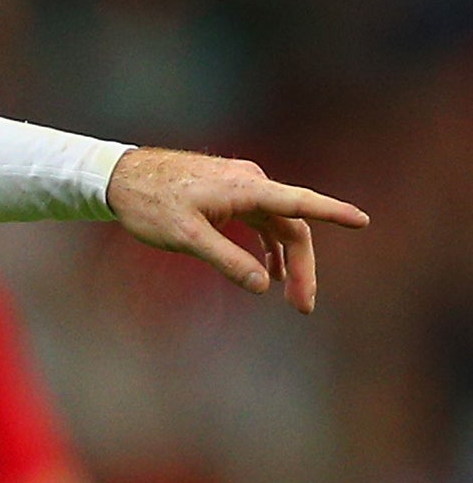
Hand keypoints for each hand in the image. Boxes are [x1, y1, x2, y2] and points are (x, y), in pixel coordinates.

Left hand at [106, 148, 367, 312]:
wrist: (119, 177)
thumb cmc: (149, 204)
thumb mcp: (186, 237)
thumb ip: (226, 260)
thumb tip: (262, 285)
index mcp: (245, 188)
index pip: (299, 203)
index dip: (332, 213)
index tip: (362, 221)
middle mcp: (249, 182)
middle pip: (291, 226)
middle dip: (302, 266)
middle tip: (303, 305)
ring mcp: (240, 186)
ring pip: (276, 225)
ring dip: (286, 259)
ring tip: (289, 295)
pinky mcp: (228, 193)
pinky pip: (260, 220)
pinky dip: (267, 246)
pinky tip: (267, 272)